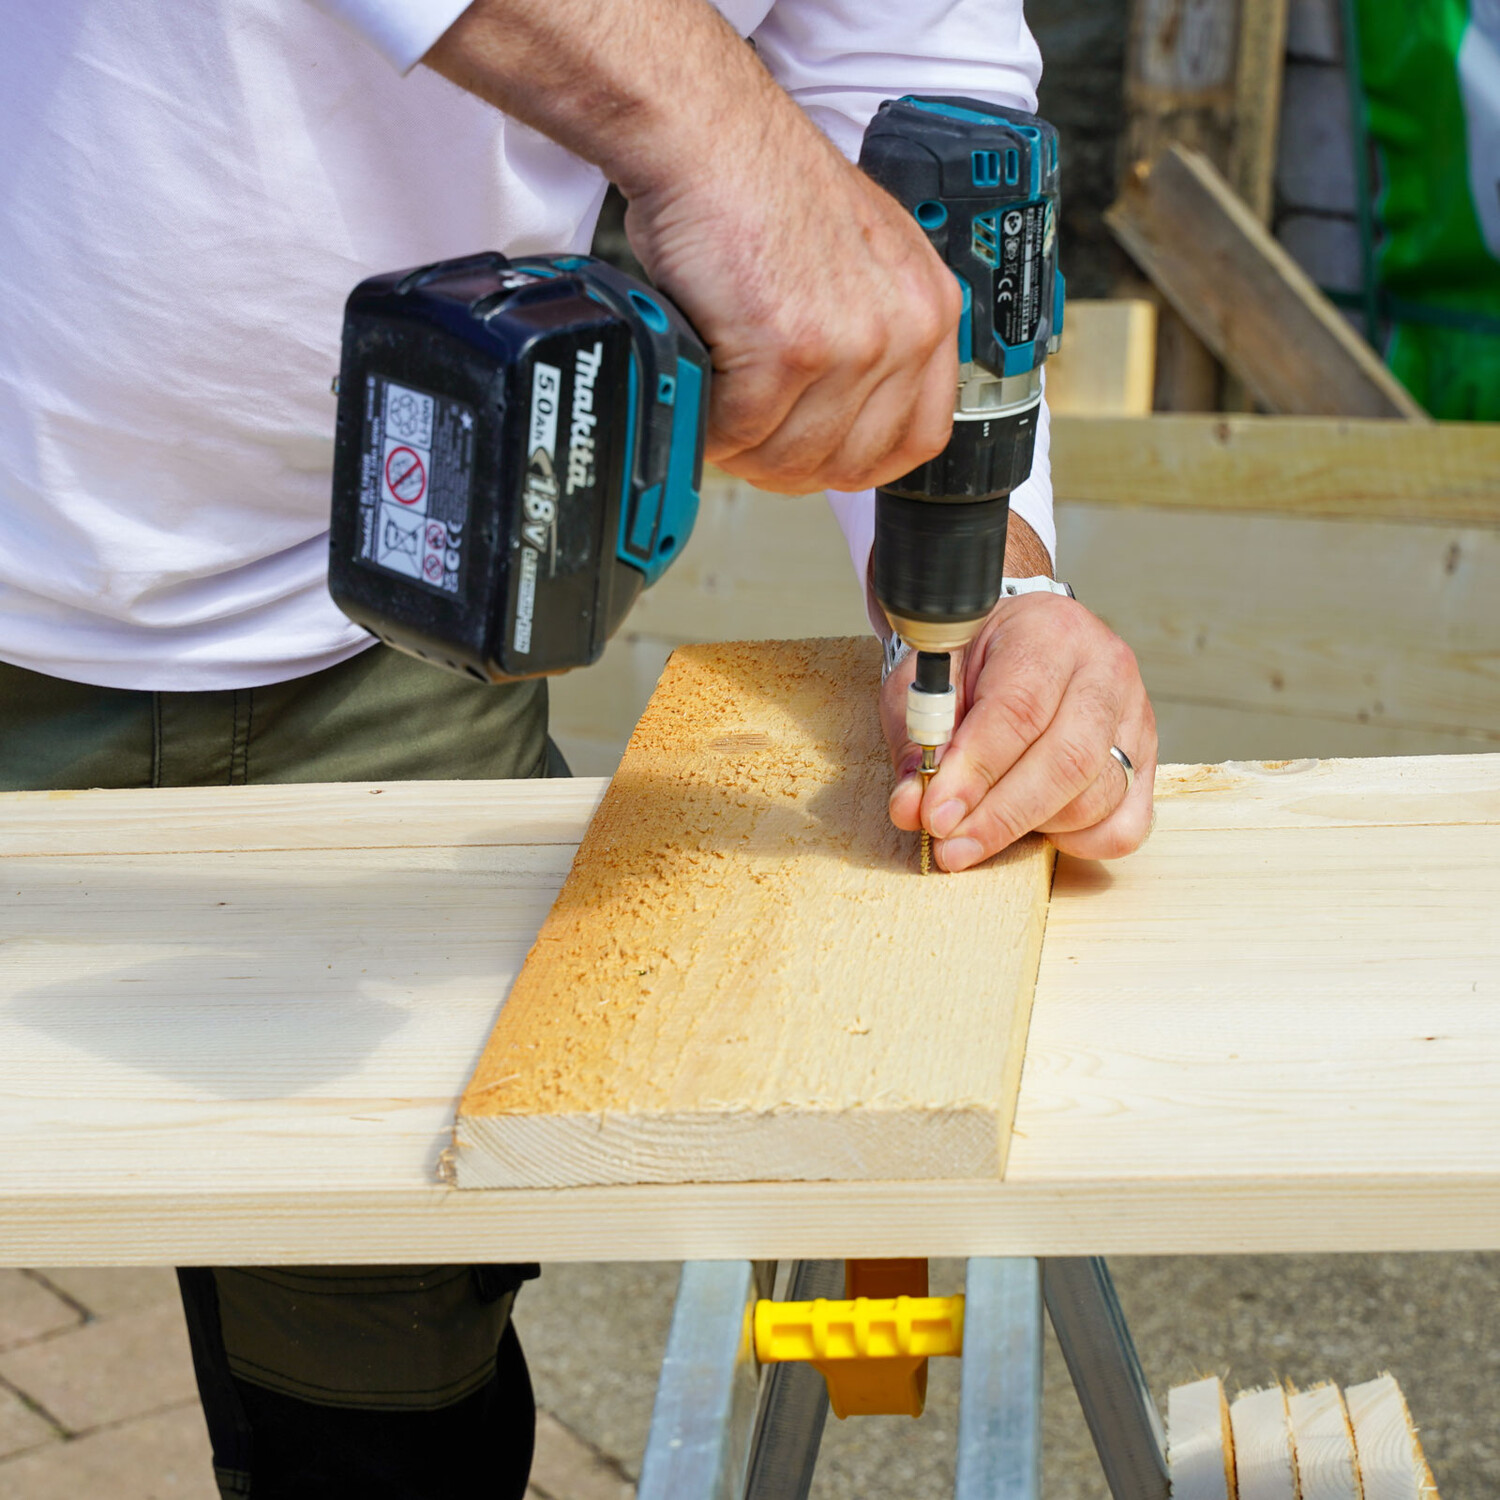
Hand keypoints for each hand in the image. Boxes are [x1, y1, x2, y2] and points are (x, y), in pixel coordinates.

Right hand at [625, 118, 961, 494]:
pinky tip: (700, 391)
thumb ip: (871, 330)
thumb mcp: (859, 258)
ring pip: (792, 456)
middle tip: (746, 438)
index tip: (818, 456)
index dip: (860, 460)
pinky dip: (709, 425)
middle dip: (786, 463)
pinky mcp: (789, 351)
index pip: (920, 436)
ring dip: (743, 449)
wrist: (710, 136)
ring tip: (716, 411)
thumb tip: (841, 412)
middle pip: (849, 460)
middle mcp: (905, 328)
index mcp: (931, 307)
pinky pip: (742, 433)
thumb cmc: (764, 186)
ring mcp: (852, 343)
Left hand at [882, 593, 1156, 869]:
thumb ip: (917, 742)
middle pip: (1068, 761)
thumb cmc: (971, 661)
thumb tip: (911, 808)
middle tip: (951, 847)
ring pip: (1097, 798)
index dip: (976, 772)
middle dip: (1002, 817)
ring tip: (982, 826)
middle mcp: (1105, 670)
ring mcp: (1135, 717)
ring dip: (1032, 829)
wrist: (1020, 639)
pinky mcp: (1146, 761)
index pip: (1018, 711)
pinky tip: (1038, 826)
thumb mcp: (925, 683)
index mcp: (1048, 632)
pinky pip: (1124, 825)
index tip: (936, 815)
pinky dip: (1079, 841)